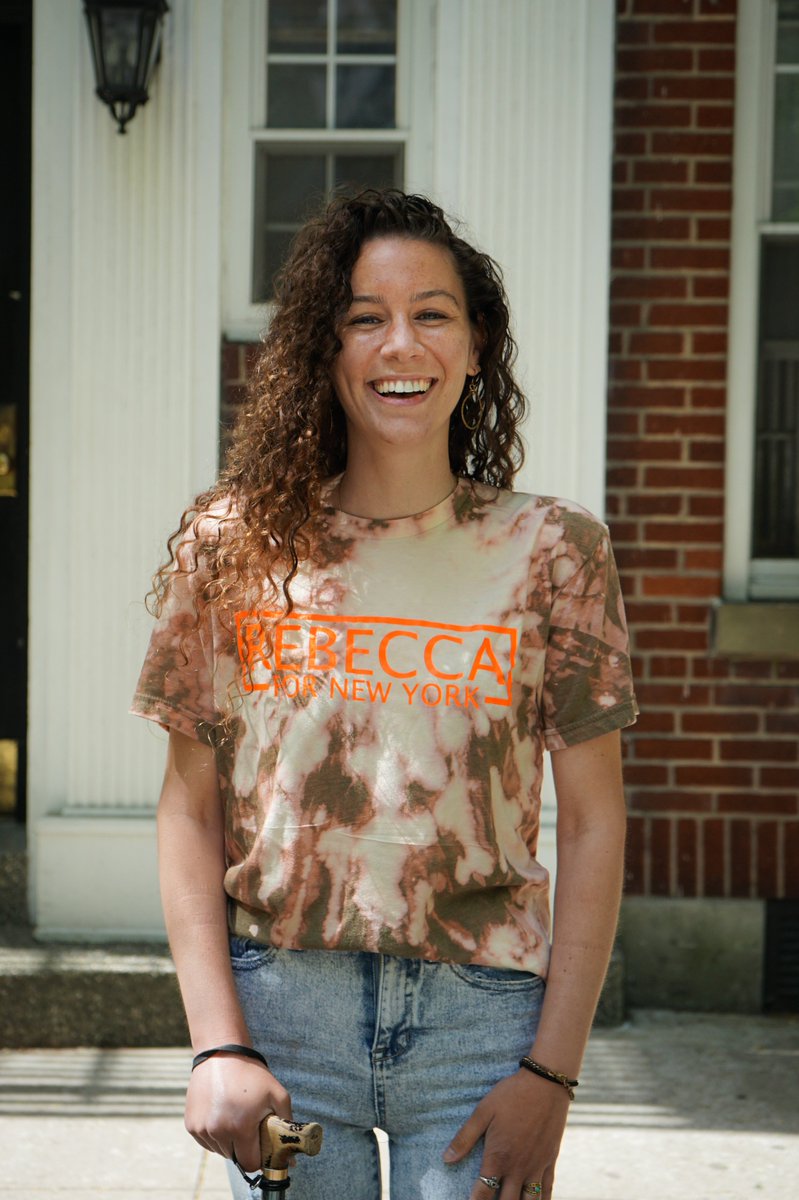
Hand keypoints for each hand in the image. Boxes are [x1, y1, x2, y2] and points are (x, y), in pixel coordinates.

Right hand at [185, 1053, 291, 1171]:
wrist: (221, 1055)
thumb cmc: (252, 1075)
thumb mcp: (277, 1094)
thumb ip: (288, 1126)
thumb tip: (292, 1160)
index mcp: (240, 1128)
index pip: (250, 1163)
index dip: (259, 1157)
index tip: (262, 1143)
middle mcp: (218, 1131)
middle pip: (235, 1158)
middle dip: (244, 1148)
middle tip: (249, 1126)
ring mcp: (202, 1129)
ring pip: (220, 1150)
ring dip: (228, 1142)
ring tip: (234, 1117)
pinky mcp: (191, 1125)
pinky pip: (207, 1142)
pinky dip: (215, 1135)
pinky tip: (221, 1115)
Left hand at [443, 1069, 569, 1198]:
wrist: (546, 1083)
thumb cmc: (511, 1095)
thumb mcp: (483, 1111)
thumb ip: (464, 1138)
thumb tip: (446, 1159)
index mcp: (498, 1158)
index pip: (482, 1193)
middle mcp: (518, 1168)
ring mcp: (536, 1166)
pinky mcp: (550, 1160)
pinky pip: (547, 1190)